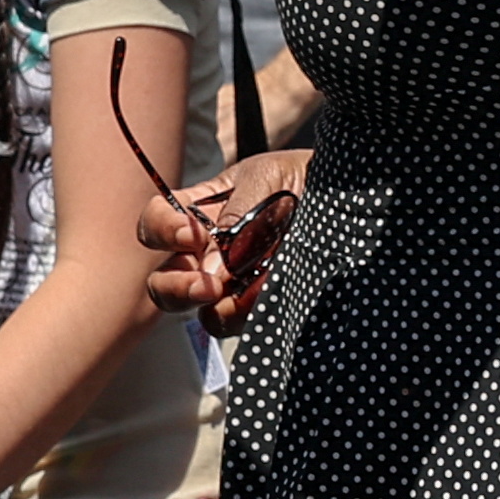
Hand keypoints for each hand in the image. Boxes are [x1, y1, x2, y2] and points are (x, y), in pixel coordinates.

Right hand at [137, 152, 304, 328]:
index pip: (155, 224)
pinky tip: (267, 293)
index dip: (162, 231)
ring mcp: (229, 282)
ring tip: (239, 290)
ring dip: (209, 305)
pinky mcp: (255, 305)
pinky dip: (245, 313)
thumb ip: (238, 213)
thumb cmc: (299, 178)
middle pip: (163, 280)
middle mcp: (206, 252)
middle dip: (176, 286)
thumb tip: (216, 267)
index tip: (191, 234)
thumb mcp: (267, 178)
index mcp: (198, 213)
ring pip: (194, 310)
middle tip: (209, 284)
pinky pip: (233, 321)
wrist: (345, 197)